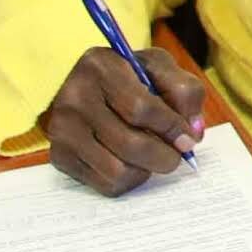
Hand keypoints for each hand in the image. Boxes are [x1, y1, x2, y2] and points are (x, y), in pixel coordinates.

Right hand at [43, 43, 208, 192]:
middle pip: (130, 145)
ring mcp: (62, 131)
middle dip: (165, 156)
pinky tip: (132, 162)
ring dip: (146, 169)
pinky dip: (129, 179)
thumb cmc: (130, 76)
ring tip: (152, 155)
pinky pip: (106, 185)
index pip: (141, 108)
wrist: (86, 85)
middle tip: (176, 154)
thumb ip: (185, 91)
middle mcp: (73, 98)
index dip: (172, 127)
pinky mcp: (60, 157)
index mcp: (99, 66)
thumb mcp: (159, 67)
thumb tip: (191, 133)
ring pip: (118, 171)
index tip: (188, 138)